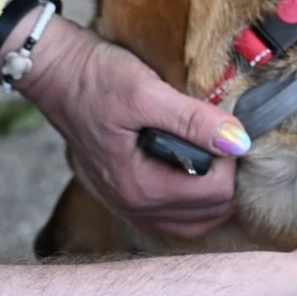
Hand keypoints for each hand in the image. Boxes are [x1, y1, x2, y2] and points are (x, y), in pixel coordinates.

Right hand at [15, 15, 249, 239]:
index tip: (223, 128)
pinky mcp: (127, 196)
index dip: (230, 159)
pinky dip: (195, 204)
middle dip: (226, 179)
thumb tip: (239, 141)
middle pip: (210, 213)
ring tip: (216, 157)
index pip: (215, 193)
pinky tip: (199, 176)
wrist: (57, 72)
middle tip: (220, 140)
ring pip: (195, 223)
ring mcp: (129, 205)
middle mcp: (133, 206)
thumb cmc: (94, 79)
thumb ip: (193, 120)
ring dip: (214, 195)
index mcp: (139, 187)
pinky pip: (174, 219)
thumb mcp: (146, 92)